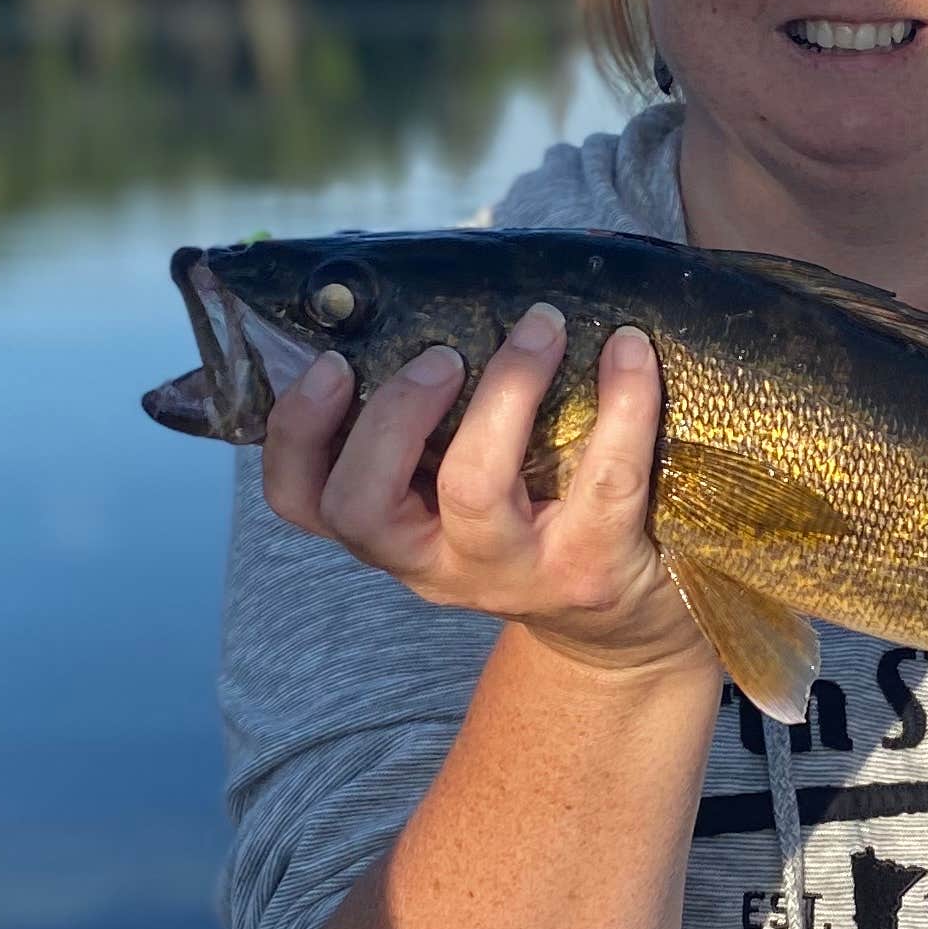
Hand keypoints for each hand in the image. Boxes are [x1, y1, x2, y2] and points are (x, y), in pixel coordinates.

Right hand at [260, 306, 712, 682]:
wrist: (620, 625)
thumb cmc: (528, 521)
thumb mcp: (460, 488)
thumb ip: (428, 426)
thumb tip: (408, 303)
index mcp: (391, 532)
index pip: (303, 500)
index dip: (297, 433)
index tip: (333, 364)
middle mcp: (433, 563)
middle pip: (363, 505)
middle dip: (390, 416)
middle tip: (440, 356)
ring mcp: (510, 574)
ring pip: (471, 491)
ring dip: (501, 393)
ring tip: (536, 332)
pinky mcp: (588, 569)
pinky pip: (603, 479)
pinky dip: (622, 403)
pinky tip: (629, 351)